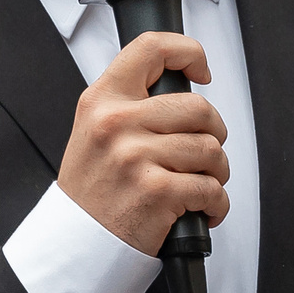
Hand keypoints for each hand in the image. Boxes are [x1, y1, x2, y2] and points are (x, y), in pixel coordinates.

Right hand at [57, 33, 229, 253]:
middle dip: (214, 132)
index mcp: (102, 101)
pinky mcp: (157, 192)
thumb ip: (130, 104)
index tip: (201, 71)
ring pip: (211, 149)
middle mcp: (116, 124)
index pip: (151, 49)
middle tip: (203, 153)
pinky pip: (212, 189)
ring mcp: (135, 157)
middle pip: (199, 108)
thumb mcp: (95, 132)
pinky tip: (199, 210)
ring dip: (216, 173)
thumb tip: (184, 84)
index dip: (188, 52)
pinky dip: (215, 204)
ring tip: (197, 185)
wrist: (77, 244)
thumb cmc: (95, 190)